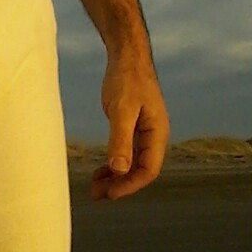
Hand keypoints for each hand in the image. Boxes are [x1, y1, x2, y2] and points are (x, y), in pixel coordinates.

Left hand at [90, 51, 169, 200]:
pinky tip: (100, 170)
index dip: (130, 185)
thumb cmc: (127, 79)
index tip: (110, 193)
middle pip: (140, 170)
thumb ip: (120, 139)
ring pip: (132, 163)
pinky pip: (126, 153)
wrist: (127, 56)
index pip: (148, 169)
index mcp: (157, 133)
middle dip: (120, 185)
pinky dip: (113, 164)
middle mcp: (153, 136)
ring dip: (115, 177)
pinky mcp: (132, 127)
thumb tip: (120, 170)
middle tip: (96, 195)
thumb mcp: (122, 110)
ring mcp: (143, 132)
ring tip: (94, 188)